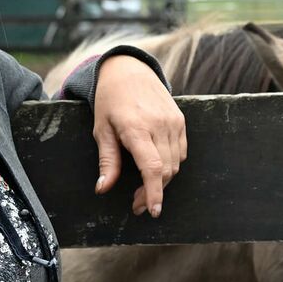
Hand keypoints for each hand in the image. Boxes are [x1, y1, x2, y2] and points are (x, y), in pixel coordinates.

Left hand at [91, 55, 185, 216]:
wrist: (129, 70)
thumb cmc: (110, 100)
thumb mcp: (101, 129)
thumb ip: (106, 160)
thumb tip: (102, 188)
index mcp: (136, 128)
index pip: (152, 167)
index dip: (154, 192)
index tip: (152, 210)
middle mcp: (159, 125)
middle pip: (165, 170)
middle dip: (153, 193)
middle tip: (137, 205)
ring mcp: (173, 122)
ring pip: (175, 164)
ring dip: (162, 181)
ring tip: (144, 190)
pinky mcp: (181, 120)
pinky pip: (181, 152)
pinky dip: (171, 165)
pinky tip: (156, 167)